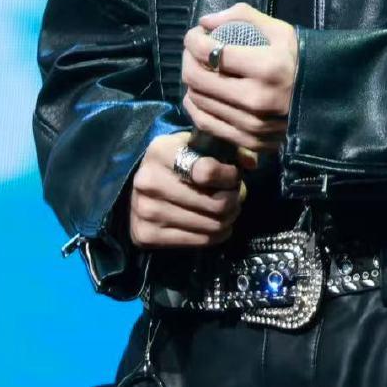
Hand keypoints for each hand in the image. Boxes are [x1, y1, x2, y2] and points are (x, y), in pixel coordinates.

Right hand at [129, 129, 245, 248]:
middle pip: (215, 204)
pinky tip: (217, 226)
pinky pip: (199, 241)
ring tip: (227, 211)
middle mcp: (149, 181)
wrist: (136, 188)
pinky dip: (216, 236)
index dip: (230, 176)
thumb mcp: (197, 144)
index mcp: (161, 151)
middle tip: (235, 197)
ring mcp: (145, 210)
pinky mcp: (146, 235)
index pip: (208, 171)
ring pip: (211, 225)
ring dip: (228, 219)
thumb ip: (226, 148)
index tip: (234, 176)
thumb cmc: (175, 161)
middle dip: (234, 201)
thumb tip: (250, 163)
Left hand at [181, 2, 298, 172]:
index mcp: (267, 67)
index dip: (194, 40)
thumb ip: (243, 17)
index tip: (195, 35)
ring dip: (191, 82)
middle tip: (193, 52)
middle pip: (198, 78)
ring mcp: (251, 124)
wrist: (331, 102)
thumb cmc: (304, 61)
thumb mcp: (282, 31)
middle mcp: (256, 99)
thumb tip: (205, 22)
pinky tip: (199, 95)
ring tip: (200, 70)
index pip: (211, 52)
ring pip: (199, 101)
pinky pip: (206, 123)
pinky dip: (196, 107)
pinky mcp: (249, 141)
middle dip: (187, 59)